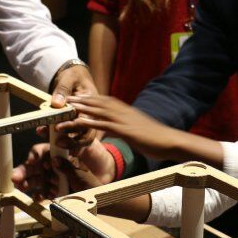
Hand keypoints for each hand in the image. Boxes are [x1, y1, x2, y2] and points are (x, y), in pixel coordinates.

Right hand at [12, 140, 115, 197]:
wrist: (104, 190)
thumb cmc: (95, 172)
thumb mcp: (85, 168)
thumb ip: (69, 165)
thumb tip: (55, 159)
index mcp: (59, 154)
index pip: (42, 150)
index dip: (35, 154)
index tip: (32, 159)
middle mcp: (53, 166)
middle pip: (34, 166)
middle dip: (24, 171)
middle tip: (16, 177)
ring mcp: (53, 179)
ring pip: (36, 179)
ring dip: (27, 183)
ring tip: (21, 186)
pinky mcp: (54, 192)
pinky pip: (43, 193)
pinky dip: (39, 195)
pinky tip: (38, 198)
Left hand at [50, 63, 98, 150]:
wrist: (72, 75)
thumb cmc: (73, 74)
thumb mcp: (69, 78)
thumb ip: (63, 89)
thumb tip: (57, 103)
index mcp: (92, 103)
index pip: (87, 119)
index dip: (74, 126)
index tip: (58, 128)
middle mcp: (90, 114)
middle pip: (87, 133)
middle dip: (72, 141)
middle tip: (57, 142)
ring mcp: (83, 120)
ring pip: (80, 138)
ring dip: (68, 143)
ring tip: (52, 142)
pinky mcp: (75, 123)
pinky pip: (70, 134)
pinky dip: (60, 137)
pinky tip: (46, 135)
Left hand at [60, 95, 180, 160]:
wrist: (170, 141)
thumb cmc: (156, 138)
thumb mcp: (138, 129)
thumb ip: (126, 127)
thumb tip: (118, 129)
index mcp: (127, 111)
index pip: (106, 101)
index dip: (91, 99)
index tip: (79, 97)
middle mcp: (123, 112)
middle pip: (99, 102)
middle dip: (82, 99)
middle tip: (67, 98)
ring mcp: (124, 120)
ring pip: (98, 111)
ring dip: (81, 108)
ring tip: (67, 107)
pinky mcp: (124, 130)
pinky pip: (103, 125)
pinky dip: (89, 122)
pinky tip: (78, 122)